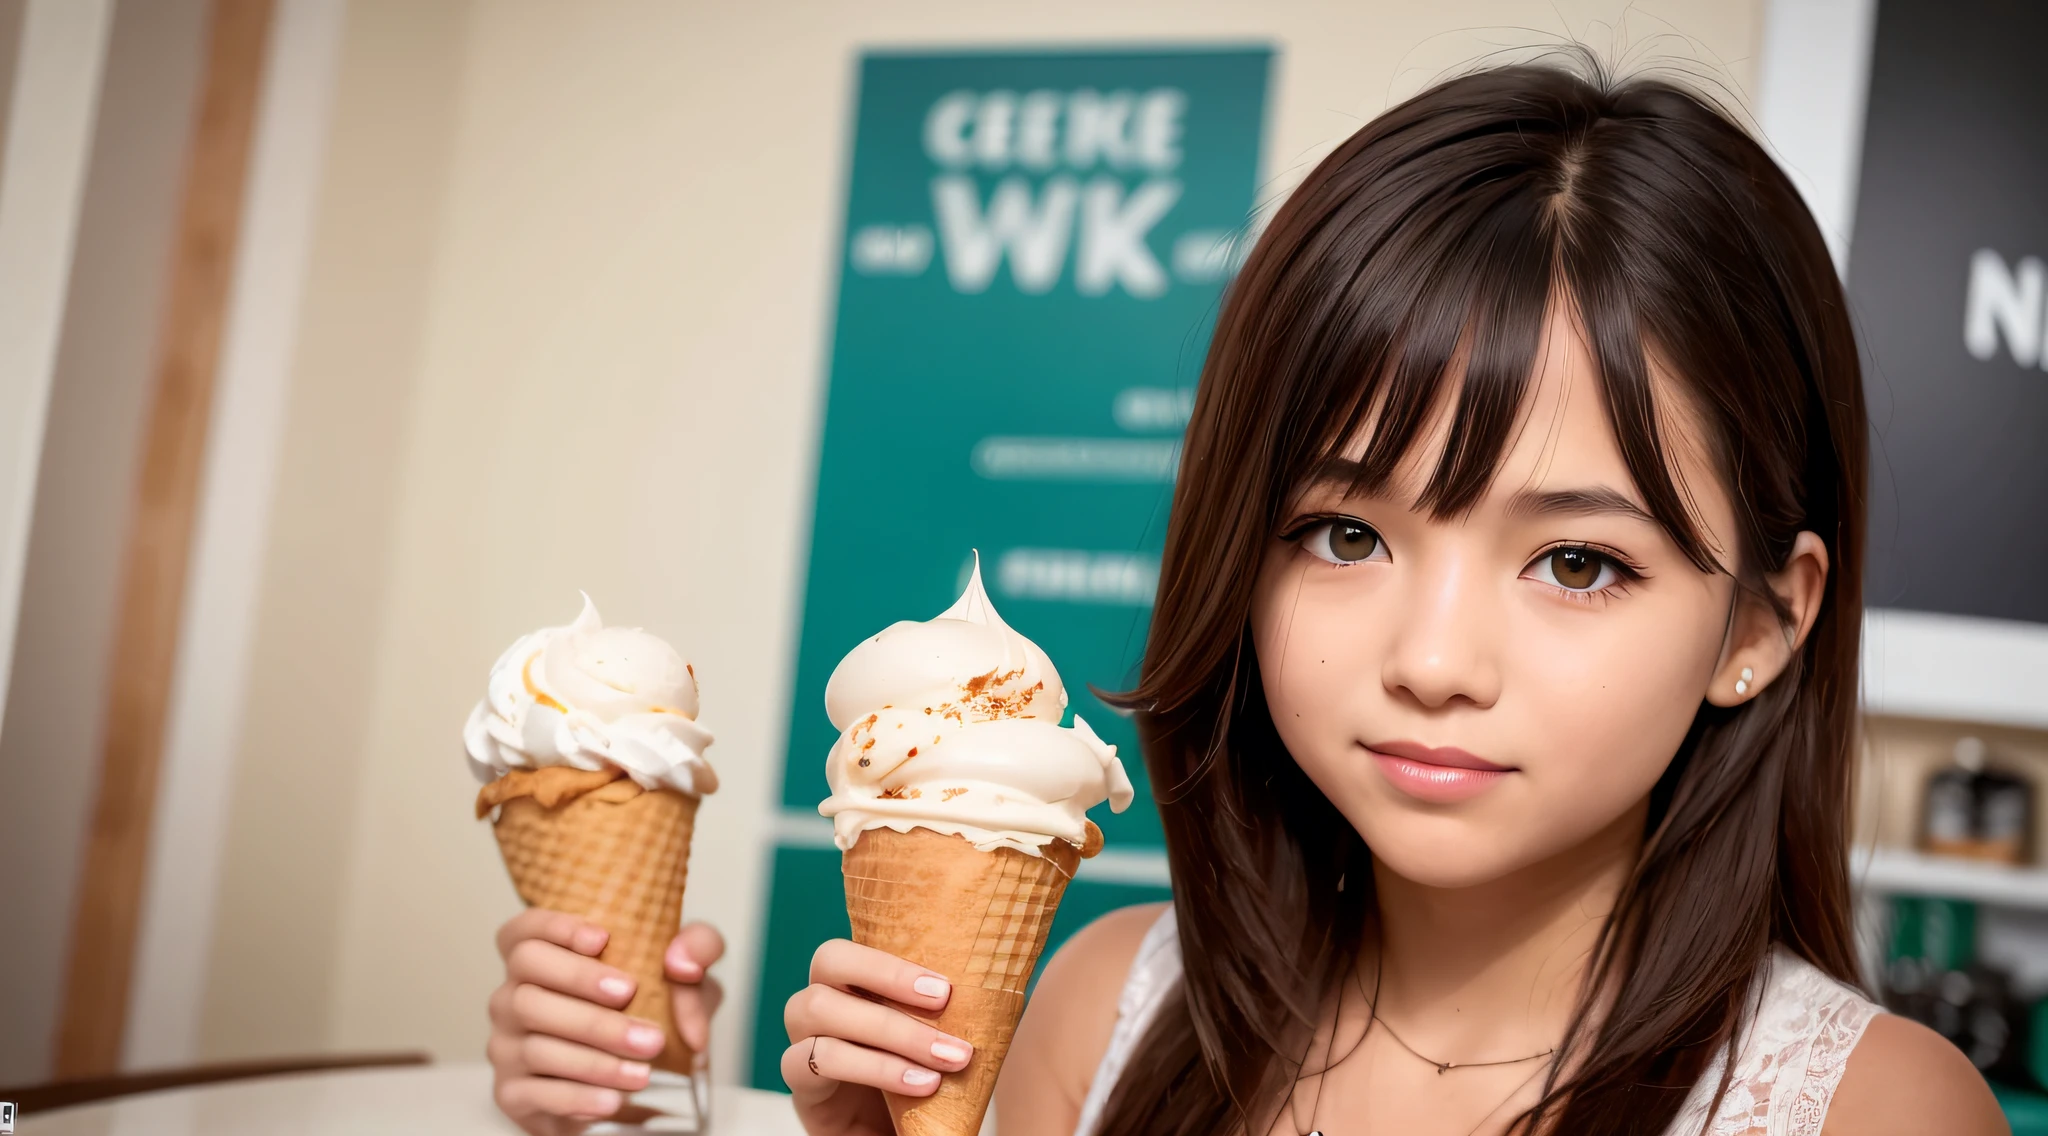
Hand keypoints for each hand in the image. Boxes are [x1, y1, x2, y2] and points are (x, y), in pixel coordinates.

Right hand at [486, 910, 725, 1135]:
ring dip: (595, 1058)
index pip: (526, 930)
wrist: (633, 1077)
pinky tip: (613, 1099)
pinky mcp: (511, 1091)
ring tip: (643, 1070)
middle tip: (630, 999)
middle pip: (528, 975)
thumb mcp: (684, 973)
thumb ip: (696, 950)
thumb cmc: (648, 1009)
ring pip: (537, 1043)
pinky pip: (536, 1093)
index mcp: (543, 957)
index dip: (556, 927)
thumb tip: (682, 965)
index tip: (603, 938)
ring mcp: (506, 1044)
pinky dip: (578, 1096)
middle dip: (582, 984)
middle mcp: (513, 994)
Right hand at [781, 939, 975, 1135]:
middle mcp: (822, 999)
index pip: (860, 939)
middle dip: (888, 976)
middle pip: (828, 959)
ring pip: (816, 1007)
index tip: (946, 985)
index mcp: (854, 980)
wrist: (906, 1135)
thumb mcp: (936, 1038)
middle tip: (945, 1002)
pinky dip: (872, 1068)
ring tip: (947, 1058)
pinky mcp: (800, 1083)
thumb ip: (949, 1009)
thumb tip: (999, 977)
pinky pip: (812, 1062)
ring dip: (889, 1030)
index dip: (893, 958)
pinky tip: (920, 1085)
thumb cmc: (923, 1080)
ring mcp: (803, 1037)